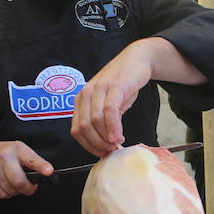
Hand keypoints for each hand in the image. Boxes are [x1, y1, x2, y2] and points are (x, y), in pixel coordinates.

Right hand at [0, 141, 53, 198]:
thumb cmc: (8, 154)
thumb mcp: (22, 152)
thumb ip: (34, 162)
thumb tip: (47, 174)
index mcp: (18, 149)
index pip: (31, 159)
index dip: (41, 166)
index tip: (48, 171)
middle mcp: (4, 157)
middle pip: (19, 181)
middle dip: (28, 189)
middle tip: (30, 188)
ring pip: (10, 190)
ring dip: (16, 191)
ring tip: (15, 183)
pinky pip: (1, 194)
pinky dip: (7, 194)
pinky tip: (6, 185)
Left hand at [72, 37, 207, 156]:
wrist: (136, 60)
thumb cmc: (123, 85)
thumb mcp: (110, 105)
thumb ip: (105, 123)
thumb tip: (107, 145)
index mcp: (81, 100)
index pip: (77, 130)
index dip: (88, 146)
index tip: (102, 153)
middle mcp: (86, 94)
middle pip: (84, 127)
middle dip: (97, 144)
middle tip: (111, 151)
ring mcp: (99, 89)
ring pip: (95, 120)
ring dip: (106, 138)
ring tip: (117, 144)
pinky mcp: (114, 86)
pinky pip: (109, 111)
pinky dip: (113, 127)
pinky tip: (119, 136)